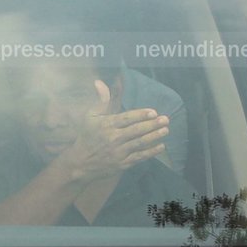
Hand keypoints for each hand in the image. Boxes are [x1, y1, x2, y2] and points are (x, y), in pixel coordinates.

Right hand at [55, 80, 169, 183]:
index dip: (141, 115)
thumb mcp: (90, 116)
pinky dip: (151, 152)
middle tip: (165, 119)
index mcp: (106, 125)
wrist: (81, 162)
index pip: (126, 118)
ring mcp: (118, 152)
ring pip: (139, 143)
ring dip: (154, 136)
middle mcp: (113, 138)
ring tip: (166, 130)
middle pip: (136, 130)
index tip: (153, 112)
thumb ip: (100, 100)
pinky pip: (139, 157)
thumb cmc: (87, 136)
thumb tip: (99, 82)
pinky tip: (161, 146)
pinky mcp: (122, 164)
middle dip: (152, 125)